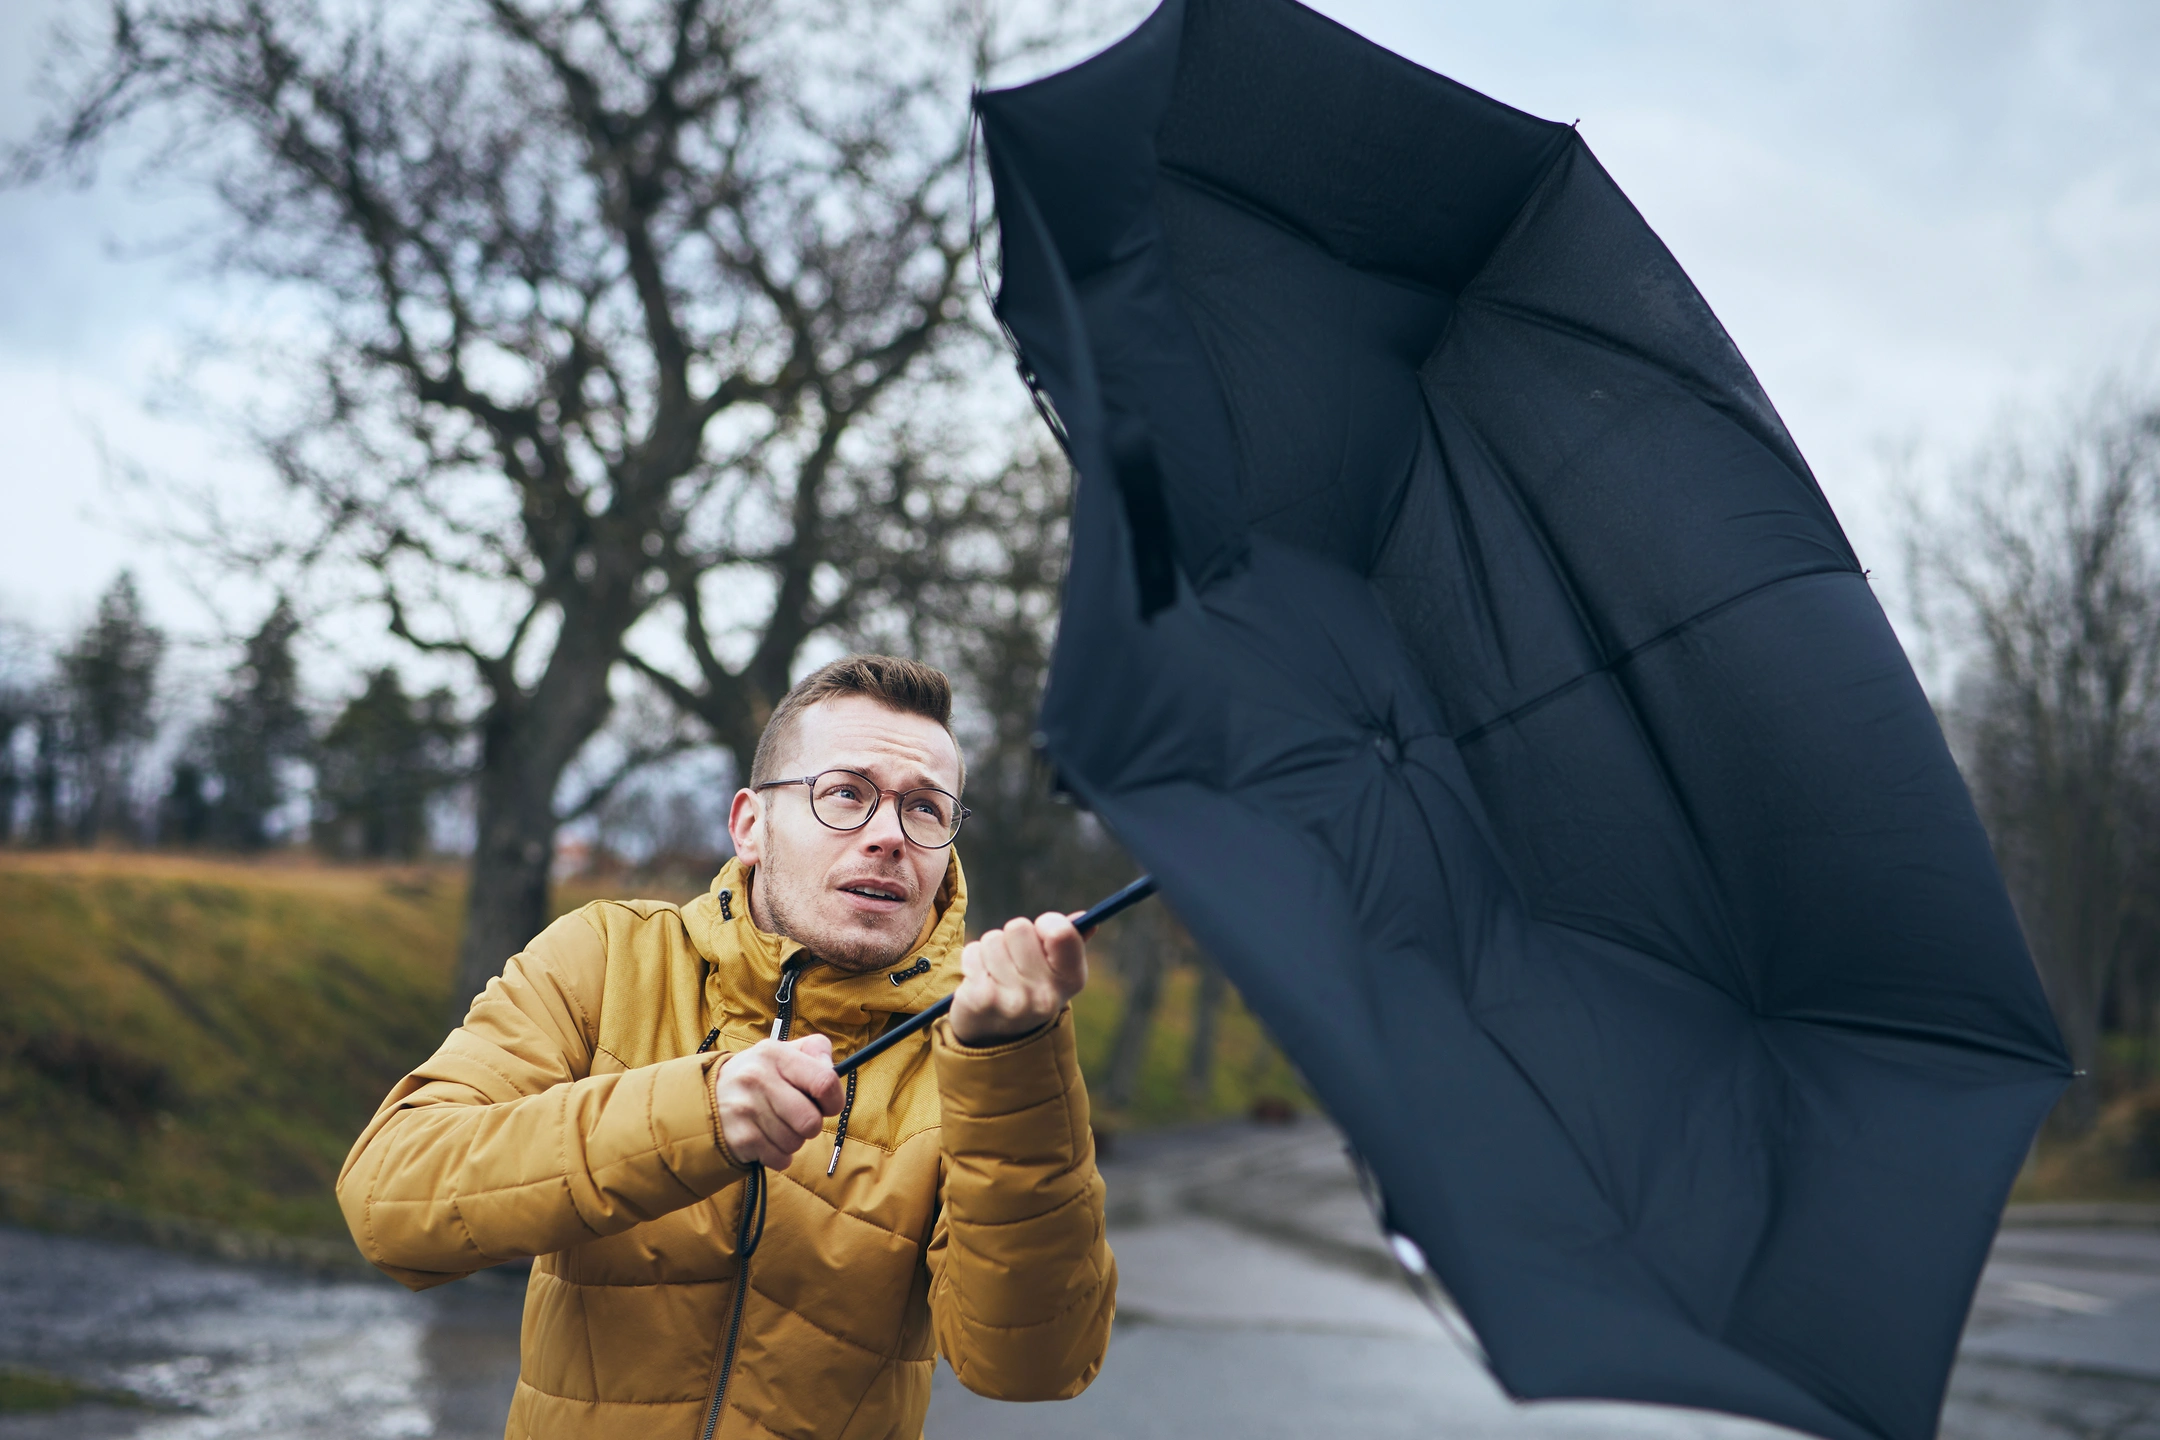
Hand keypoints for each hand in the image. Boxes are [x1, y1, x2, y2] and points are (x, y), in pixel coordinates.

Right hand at [714, 1034, 843, 1168]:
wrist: (708, 1097)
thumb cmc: (758, 1075)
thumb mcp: (782, 1052)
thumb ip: (815, 1051)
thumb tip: (834, 1071)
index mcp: (774, 1054)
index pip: (824, 1082)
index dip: (834, 1099)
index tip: (827, 1104)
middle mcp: (757, 1078)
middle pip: (811, 1121)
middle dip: (811, 1125)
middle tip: (798, 1117)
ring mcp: (746, 1110)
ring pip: (796, 1143)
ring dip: (794, 1140)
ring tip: (777, 1125)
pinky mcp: (739, 1138)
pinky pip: (780, 1158)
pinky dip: (779, 1155)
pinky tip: (766, 1139)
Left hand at [949, 912, 1087, 1046]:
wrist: (997, 1037)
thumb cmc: (1030, 989)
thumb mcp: (1056, 971)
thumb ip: (1068, 942)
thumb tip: (1083, 918)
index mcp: (1072, 980)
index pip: (1061, 932)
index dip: (1046, 924)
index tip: (1041, 934)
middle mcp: (1046, 994)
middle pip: (1019, 927)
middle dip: (1013, 938)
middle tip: (1015, 960)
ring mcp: (1013, 1000)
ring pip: (993, 939)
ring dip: (991, 950)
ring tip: (997, 973)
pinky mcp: (981, 1000)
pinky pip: (972, 952)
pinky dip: (973, 960)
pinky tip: (981, 981)